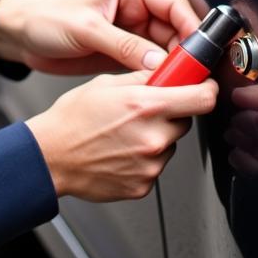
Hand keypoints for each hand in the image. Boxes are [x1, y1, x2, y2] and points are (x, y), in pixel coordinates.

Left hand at [0, 0, 201, 74]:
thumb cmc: (46, 20)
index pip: (172, 4)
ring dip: (170, 65)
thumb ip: (123, 45)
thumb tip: (156, 61)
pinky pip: (149, 63)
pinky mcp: (123, 52)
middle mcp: (133, 8)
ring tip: (175, 81)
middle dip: (183, 50)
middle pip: (173, 28)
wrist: (22, 38)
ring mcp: (130, 32)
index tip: (198, 49)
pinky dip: (156, 74)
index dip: (189, 26)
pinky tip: (157, 85)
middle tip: (189, 72)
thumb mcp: (85, 29)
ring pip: (164, 48)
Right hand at [26, 72, 217, 200]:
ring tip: (125, 133)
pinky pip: (155, 165)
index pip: (203, 99)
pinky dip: (144, 158)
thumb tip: (168, 71)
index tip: (203, 86)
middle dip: (172, 113)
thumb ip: (144, 77)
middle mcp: (153, 138)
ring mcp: (150, 165)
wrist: (50, 158)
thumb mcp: (107, 83)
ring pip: (170, 144)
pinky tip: (121, 151)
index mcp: (146, 106)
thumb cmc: (72, 120)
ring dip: (156, 136)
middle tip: (146, 110)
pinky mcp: (144, 185)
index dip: (206, 90)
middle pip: (185, 121)